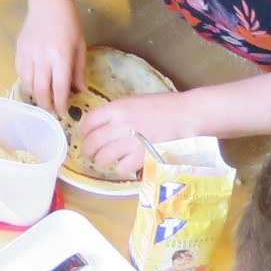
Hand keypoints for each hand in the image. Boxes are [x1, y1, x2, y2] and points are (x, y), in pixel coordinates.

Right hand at [14, 0, 85, 118]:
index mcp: (61, 57)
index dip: (61, 103)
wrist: (48, 2)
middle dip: (47, 105)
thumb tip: (81, 90)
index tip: (63, 112)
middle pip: (41, 90)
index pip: (59, 88)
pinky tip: (34, 82)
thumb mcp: (80, 46)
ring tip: (43, 97)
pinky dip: (26, 81)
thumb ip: (79, 70)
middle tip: (52, 110)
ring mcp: (28, 54)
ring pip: (28, 83)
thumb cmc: (69, 23)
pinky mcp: (19, 50)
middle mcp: (42, 58)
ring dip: (36, 94)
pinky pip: (20, 72)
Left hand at [78, 89, 201, 174]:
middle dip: (88, 150)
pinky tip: (126, 163)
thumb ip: (116, 113)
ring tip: (108, 160)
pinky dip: (121, 168)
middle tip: (92, 153)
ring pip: (103, 158)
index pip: (88, 121)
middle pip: (92, 142)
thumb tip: (101, 125)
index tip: (86, 136)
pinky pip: (121, 168)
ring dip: (103, 160)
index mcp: (117, 108)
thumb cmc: (162, 106)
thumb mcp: (134, 102)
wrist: (186, 115)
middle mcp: (119, 125)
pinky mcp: (141, 158)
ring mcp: (130, 143)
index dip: (84, 131)